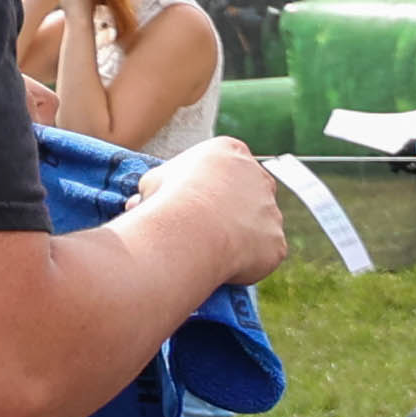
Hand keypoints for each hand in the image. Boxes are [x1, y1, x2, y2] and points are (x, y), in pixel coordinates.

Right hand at [145, 136, 286, 285]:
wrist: (190, 230)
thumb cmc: (167, 200)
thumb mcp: (153, 182)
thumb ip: (159, 189)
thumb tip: (138, 204)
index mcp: (231, 151)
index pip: (229, 166)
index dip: (212, 187)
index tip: (198, 203)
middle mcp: (258, 176)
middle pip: (251, 193)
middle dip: (234, 210)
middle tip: (208, 229)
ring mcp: (272, 210)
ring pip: (259, 225)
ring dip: (242, 236)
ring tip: (213, 249)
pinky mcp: (277, 242)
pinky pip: (264, 254)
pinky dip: (248, 261)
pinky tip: (227, 264)